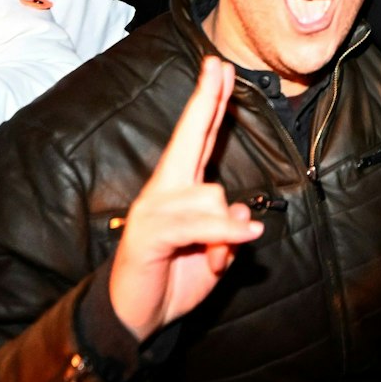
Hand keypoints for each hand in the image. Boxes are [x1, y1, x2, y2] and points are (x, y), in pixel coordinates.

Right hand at [108, 57, 263, 339]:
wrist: (135, 316)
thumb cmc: (174, 277)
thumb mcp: (215, 253)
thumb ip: (229, 230)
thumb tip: (242, 216)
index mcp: (181, 188)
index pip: (200, 138)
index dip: (211, 102)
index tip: (221, 68)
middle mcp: (165, 190)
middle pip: (190, 137)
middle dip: (207, 100)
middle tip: (220, 65)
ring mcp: (154, 210)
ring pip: (211, 195)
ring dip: (226, 231)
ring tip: (214, 258)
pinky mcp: (149, 235)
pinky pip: (198, 223)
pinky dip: (224, 231)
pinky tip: (244, 236)